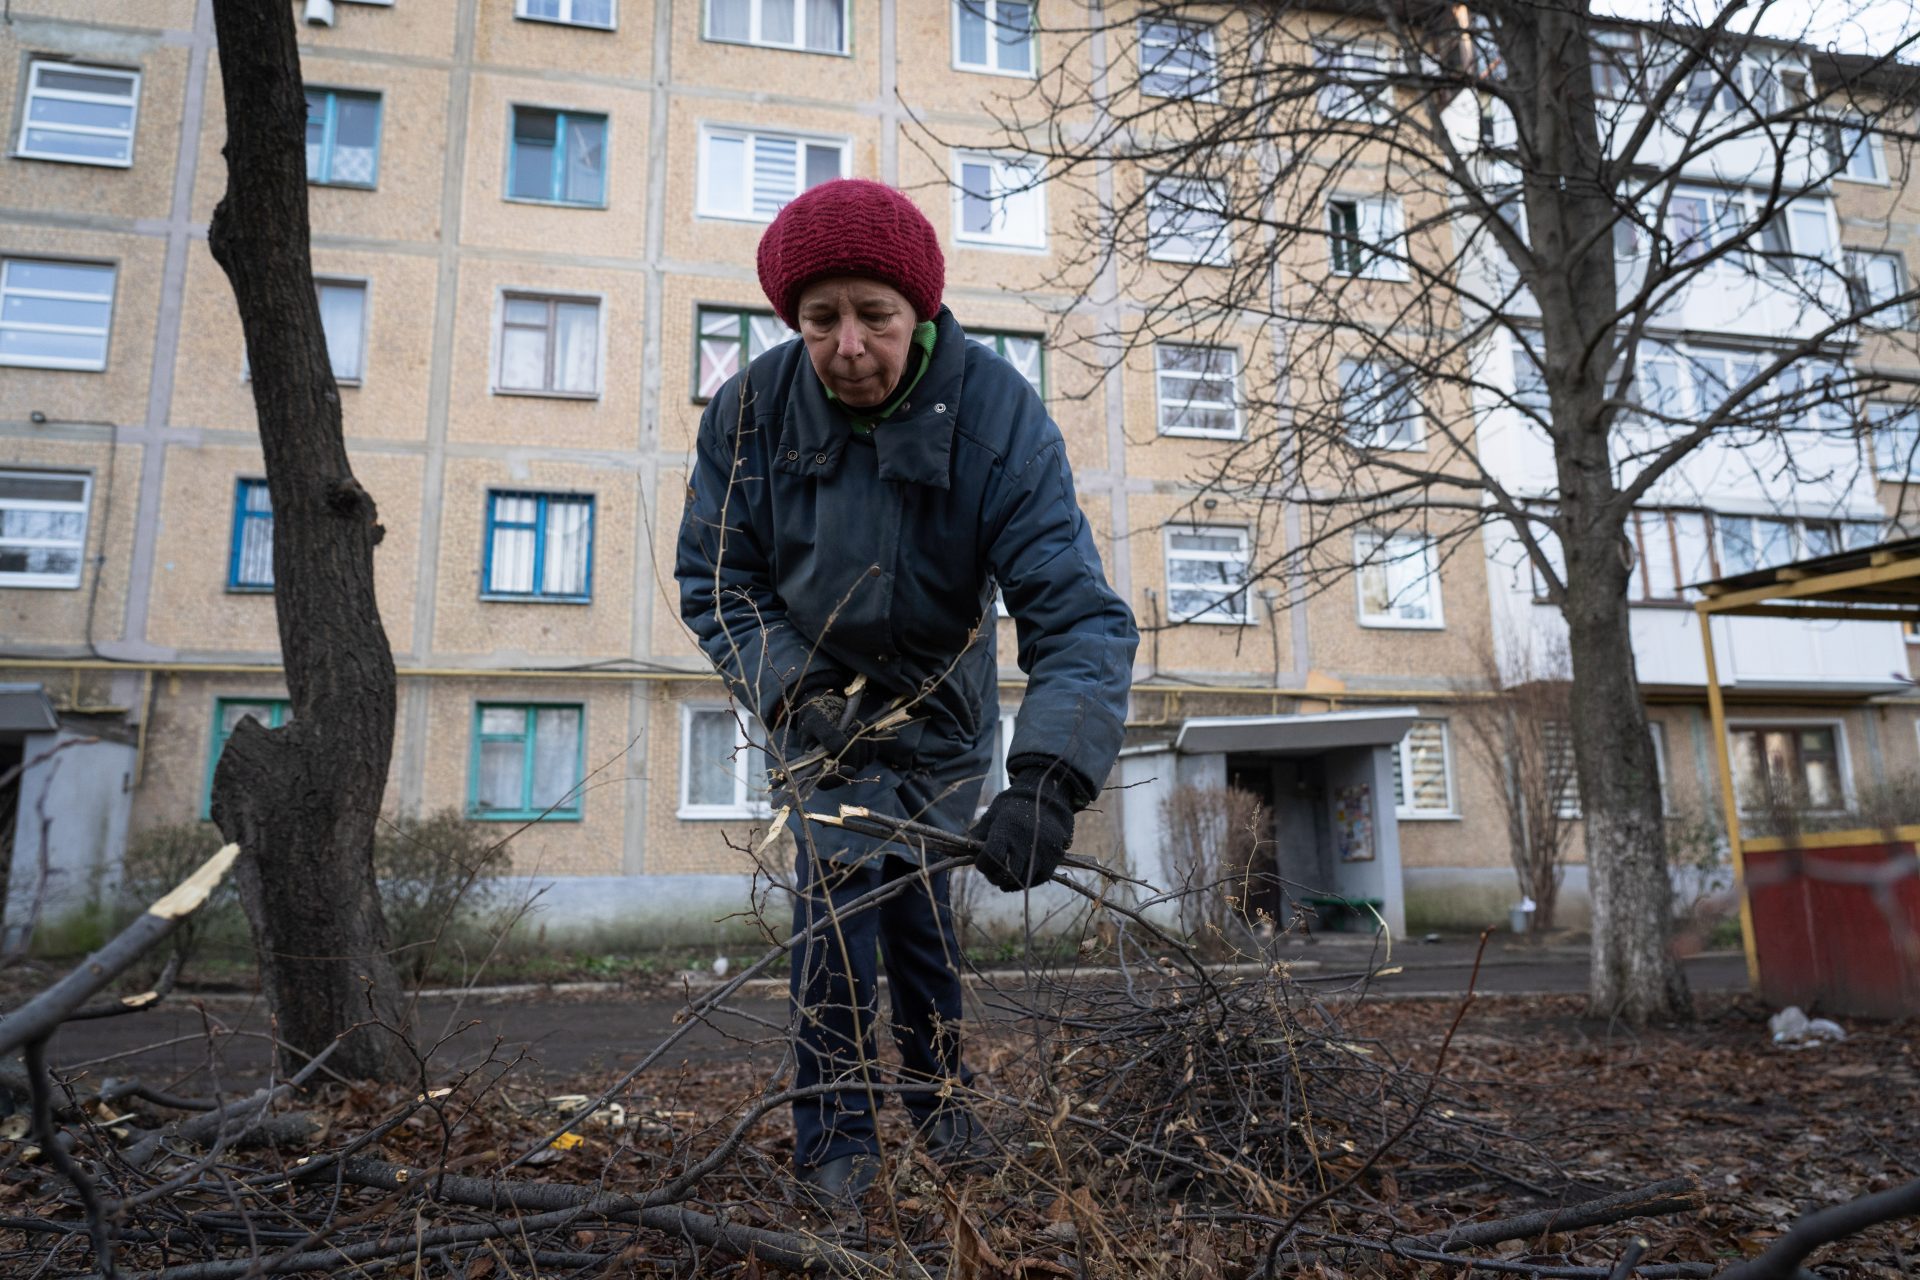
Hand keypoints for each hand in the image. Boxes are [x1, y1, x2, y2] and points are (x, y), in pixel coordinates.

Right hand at [777, 674, 902, 790]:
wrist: (826, 703)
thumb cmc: (815, 713)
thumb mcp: (817, 722)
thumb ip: (827, 735)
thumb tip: (840, 748)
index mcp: (815, 763)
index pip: (825, 782)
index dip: (837, 779)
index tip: (849, 770)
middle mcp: (831, 765)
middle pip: (848, 769)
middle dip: (853, 749)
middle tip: (852, 727)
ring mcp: (846, 760)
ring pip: (862, 762)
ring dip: (863, 743)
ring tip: (856, 724)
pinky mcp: (858, 753)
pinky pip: (871, 754)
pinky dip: (871, 741)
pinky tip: (867, 727)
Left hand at [969, 760, 1081, 890]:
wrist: (1048, 799)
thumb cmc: (1013, 808)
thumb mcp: (993, 815)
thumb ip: (978, 834)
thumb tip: (961, 851)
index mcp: (1007, 828)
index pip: (991, 857)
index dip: (982, 864)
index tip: (981, 862)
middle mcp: (1026, 841)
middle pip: (1006, 874)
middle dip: (995, 877)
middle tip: (992, 872)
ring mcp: (1043, 851)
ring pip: (1022, 880)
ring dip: (1010, 882)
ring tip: (1005, 875)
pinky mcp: (1055, 858)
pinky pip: (1038, 880)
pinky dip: (1027, 880)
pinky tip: (1020, 874)